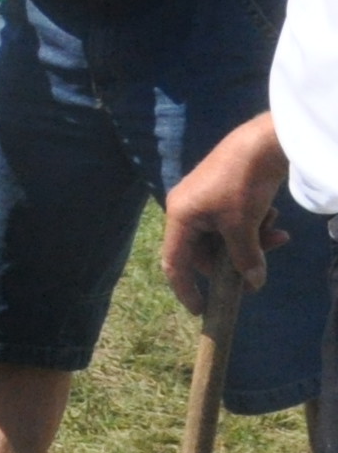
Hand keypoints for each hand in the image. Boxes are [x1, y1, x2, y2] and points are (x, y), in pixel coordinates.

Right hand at [162, 116, 292, 321]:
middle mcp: (185, 209)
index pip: (175, 263)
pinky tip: (272, 218)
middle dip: (236, 258)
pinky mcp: (219, 192)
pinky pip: (231, 221)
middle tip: (263, 265)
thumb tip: (253, 285)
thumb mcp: (245, 226)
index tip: (202, 310)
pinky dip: (251, 225)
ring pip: (223, 236)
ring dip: (251, 240)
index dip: (186, 289)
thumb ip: (245, 258)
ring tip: (278, 232)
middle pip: (205, 250)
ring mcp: (202, 199)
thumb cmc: (244, 184)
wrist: (263, 142)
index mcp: (180, 217)